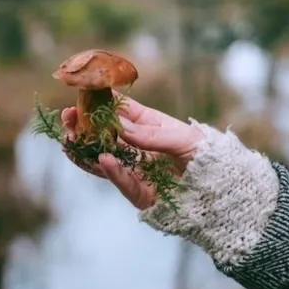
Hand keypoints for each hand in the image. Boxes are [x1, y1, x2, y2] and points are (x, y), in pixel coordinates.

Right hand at [61, 95, 204, 209]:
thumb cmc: (206, 156)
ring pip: (103, 159)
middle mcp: (137, 147)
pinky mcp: (139, 194)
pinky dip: (112, 172)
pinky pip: (122, 182)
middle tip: (66, 117)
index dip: (100, 102)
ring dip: (85, 150)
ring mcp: (135, 170)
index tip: (82, 95)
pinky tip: (102, 159)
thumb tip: (120, 128)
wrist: (222, 190)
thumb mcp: (182, 139)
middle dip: (83, 126)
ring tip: (69, 139)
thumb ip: (152, 135)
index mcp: (148, 126)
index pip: (119, 111)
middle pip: (103, 135)